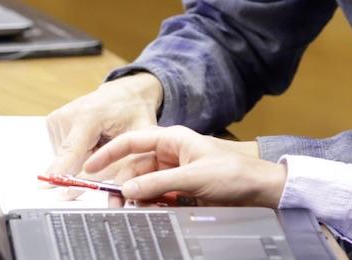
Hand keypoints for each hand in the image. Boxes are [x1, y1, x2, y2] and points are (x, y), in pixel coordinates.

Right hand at [45, 73, 163, 176]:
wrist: (124, 92)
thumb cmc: (133, 113)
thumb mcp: (136, 139)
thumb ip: (119, 164)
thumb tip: (99, 188)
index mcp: (89, 116)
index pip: (71, 150)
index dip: (60, 170)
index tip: (45, 185)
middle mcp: (68, 115)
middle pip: (71, 161)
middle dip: (89, 166)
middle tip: (107, 146)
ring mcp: (57, 118)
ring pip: (67, 159)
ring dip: (85, 158)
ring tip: (99, 139)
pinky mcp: (53, 122)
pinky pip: (64, 152)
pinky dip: (78, 151)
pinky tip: (90, 137)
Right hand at [83, 126, 285, 207]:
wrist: (261, 192)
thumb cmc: (235, 174)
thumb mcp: (193, 177)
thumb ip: (158, 184)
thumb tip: (128, 188)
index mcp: (173, 139)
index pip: (132, 141)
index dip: (109, 153)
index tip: (90, 166)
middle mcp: (171, 155)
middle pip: (135, 168)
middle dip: (122, 184)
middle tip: (113, 202)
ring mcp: (175, 174)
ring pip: (144, 186)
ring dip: (137, 197)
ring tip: (132, 209)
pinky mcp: (181, 191)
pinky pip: (157, 198)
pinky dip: (150, 205)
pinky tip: (149, 212)